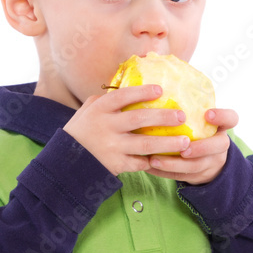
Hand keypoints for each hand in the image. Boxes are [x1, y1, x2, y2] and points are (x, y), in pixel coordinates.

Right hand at [63, 84, 191, 176]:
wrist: (66, 163)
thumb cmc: (80, 132)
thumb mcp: (87, 111)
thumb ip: (104, 100)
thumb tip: (128, 87)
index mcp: (100, 110)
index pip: (123, 96)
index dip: (142, 92)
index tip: (161, 90)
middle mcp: (106, 127)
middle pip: (139, 119)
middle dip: (163, 117)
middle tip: (182, 116)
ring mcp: (112, 147)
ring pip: (145, 144)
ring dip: (168, 143)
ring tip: (186, 141)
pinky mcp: (116, 165)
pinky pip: (140, 163)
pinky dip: (155, 161)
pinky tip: (170, 159)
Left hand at [146, 107, 238, 185]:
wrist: (207, 160)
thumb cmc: (196, 129)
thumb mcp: (198, 117)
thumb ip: (186, 105)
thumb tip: (156, 82)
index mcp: (221, 126)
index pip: (231, 118)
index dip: (222, 116)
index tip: (207, 114)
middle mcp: (219, 144)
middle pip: (218, 146)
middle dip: (201, 148)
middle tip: (183, 149)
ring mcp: (210, 162)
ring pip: (196, 166)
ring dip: (174, 164)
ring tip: (154, 159)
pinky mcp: (197, 176)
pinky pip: (180, 176)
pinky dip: (163, 172)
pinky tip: (147, 165)